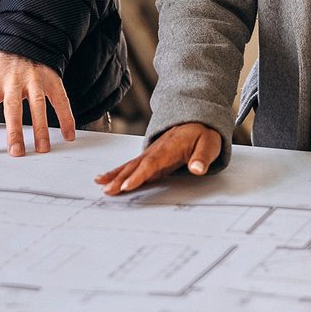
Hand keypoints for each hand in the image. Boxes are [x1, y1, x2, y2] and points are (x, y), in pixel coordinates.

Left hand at [0, 50, 74, 155]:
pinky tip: (68, 134)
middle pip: (13, 108)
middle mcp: (12, 80)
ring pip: (37, 105)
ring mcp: (33, 79)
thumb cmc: (1, 61)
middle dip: (15, 132)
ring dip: (40, 128)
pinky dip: (66, 118)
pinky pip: (60, 100)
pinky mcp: (50, 78)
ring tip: (42, 148)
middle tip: (16, 152)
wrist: (21, 33)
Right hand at [95, 123, 222, 195]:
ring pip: (131, 165)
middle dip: (121, 178)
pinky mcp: (150, 158)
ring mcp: (151, 153)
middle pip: (136, 165)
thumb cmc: (203, 133)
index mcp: (170, 147)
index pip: (152, 163)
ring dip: (115, 174)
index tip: (127, 186)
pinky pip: (132, 166)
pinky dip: (118, 172)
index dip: (140, 175)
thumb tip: (197, 169)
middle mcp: (156, 150)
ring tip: (100, 183)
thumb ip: (203, 157)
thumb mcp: (210, 143)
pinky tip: (107, 179)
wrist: (197, 120)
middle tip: (108, 190)